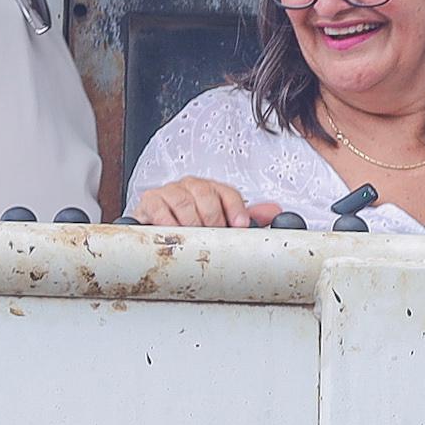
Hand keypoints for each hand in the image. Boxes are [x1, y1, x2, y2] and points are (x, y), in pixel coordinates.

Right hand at [132, 177, 279, 227]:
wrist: (155, 225)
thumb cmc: (190, 223)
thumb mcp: (221, 221)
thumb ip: (246, 217)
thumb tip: (274, 213)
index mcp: (211, 189)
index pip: (228, 192)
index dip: (236, 209)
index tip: (241, 225)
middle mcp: (191, 186)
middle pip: (206, 195)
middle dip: (213, 220)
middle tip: (214, 236)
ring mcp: (170, 192)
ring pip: (184, 202)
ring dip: (192, 223)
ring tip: (195, 238)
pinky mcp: (150, 201)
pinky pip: (160, 210)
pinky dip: (168, 223)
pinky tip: (174, 233)